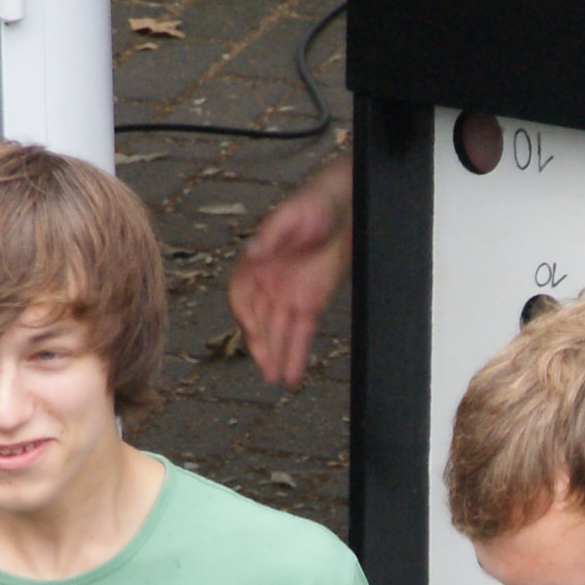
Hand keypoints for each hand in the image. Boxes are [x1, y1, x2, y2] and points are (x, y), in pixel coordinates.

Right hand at [227, 161, 353, 390]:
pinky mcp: (311, 305)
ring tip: (276, 378)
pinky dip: (296, 354)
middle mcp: (268, 285)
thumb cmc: (313, 206)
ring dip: (277, 357)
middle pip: (260, 322)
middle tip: (266, 369)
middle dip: (262, 346)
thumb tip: (253, 253)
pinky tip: (292, 373)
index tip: (251, 328)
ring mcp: (288, 297)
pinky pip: (300, 334)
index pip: (241, 296)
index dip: (244, 314)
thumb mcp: (290, 216)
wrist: (344, 208)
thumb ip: (270, 235)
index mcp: (255, 263)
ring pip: (279, 333)